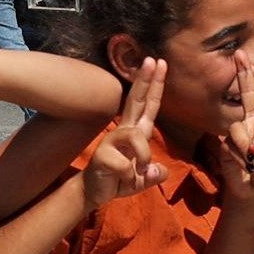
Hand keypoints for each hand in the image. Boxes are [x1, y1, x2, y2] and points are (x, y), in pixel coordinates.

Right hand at [84, 60, 168, 208]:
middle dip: (145, 81)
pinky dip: (130, 179)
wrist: (93, 193)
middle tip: (152, 60)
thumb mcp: (142, 180)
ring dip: (144, 157)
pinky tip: (122, 182)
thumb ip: (153, 175)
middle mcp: (124, 131)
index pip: (148, 105)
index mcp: (136, 132)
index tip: (159, 63)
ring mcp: (112, 141)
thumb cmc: (118, 180)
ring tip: (141, 172)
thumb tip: (160, 172)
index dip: (155, 85)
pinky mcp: (103, 156)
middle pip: (136, 101)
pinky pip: (126, 166)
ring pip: (137, 138)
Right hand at [208, 59, 253, 206]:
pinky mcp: (226, 143)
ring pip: (238, 127)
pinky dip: (237, 155)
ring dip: (245, 146)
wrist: (250, 194)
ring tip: (251, 161)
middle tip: (239, 54)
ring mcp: (240, 132)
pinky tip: (242, 164)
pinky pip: (229, 143)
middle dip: (243, 74)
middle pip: (249, 94)